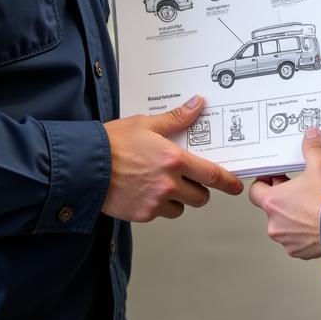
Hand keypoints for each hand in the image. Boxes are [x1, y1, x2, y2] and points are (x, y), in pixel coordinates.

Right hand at [103, 95, 243, 221]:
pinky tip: (145, 190)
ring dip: (179, 199)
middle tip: (190, 179)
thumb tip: (197, 104)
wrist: (84, 166)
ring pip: (181, 208)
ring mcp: (155, 202)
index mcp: (174, 159)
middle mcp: (168, 183)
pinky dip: (159, 205)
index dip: (227, 182)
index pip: (211, 174)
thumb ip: (176, 118)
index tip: (235, 185)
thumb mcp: (146, 123)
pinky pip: (161, 213)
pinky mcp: (142, 215)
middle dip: (199, 189)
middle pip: (200, 197)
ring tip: (163, 183)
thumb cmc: (113, 142)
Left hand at [248, 127, 320, 258]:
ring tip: (309, 205)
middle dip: (282, 196)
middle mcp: (275, 224)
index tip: (276, 177)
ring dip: (291, 215)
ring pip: (283, 224)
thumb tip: (311, 136)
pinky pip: (295, 239)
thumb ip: (312, 149)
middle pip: (270, 206)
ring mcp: (287, 240)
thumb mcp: (320, 166)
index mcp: (273, 202)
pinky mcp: (300, 252)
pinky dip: (302, 231)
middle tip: (297, 187)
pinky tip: (316, 221)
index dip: (264, 182)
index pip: (255, 191)